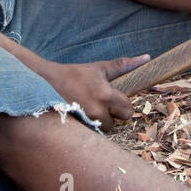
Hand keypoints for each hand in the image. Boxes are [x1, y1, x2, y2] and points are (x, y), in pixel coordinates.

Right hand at [35, 54, 149, 129]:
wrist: (44, 83)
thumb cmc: (74, 74)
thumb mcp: (99, 68)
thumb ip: (123, 65)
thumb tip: (146, 57)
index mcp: (105, 95)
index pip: (127, 111)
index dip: (122, 106)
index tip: (113, 100)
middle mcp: (97, 110)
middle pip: (116, 123)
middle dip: (111, 116)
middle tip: (99, 104)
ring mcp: (85, 121)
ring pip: (102, 130)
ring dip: (99, 122)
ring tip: (88, 109)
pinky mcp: (75, 128)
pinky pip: (90, 133)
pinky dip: (88, 126)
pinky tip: (80, 115)